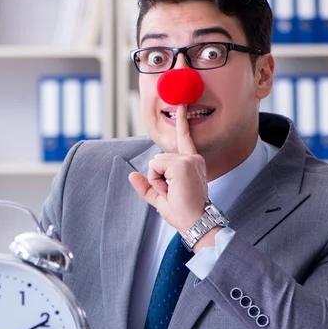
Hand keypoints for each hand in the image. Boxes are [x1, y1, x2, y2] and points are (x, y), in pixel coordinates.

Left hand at [129, 104, 207, 233]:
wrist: (196, 222)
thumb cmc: (184, 213)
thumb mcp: (160, 199)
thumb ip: (146, 187)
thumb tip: (131, 176)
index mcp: (192, 163)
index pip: (185, 138)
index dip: (182, 121)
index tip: (181, 105)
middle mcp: (192, 158)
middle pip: (158, 158)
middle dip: (157, 177)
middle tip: (172, 192)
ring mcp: (188, 160)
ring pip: (155, 162)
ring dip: (157, 180)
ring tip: (173, 192)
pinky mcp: (182, 164)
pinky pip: (155, 167)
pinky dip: (157, 180)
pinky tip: (171, 188)